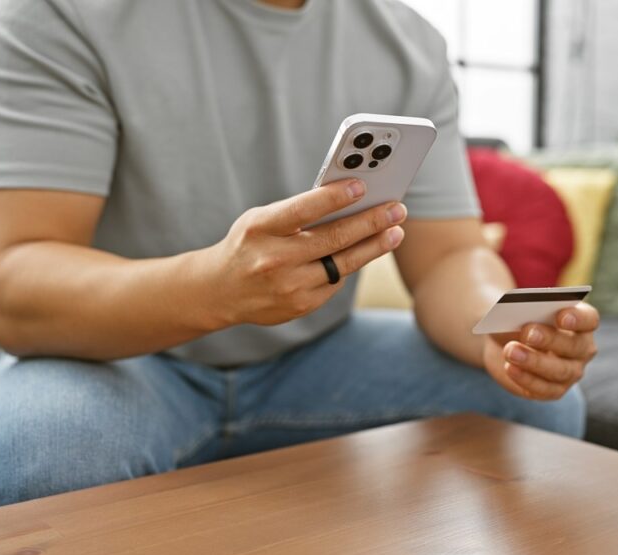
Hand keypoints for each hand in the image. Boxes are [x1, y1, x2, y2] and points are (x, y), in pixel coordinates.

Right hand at [206, 179, 406, 326]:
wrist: (220, 291)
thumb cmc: (249, 244)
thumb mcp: (261, 221)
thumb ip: (297, 213)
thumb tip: (348, 203)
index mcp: (260, 229)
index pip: (303, 210)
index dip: (335, 198)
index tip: (362, 186)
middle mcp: (274, 259)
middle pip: (333, 239)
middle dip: (371, 222)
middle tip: (397, 210)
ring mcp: (288, 287)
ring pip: (342, 264)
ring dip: (374, 247)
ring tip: (395, 232)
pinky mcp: (300, 306)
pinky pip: (334, 282)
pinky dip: (349, 265)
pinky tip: (364, 252)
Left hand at [482, 303, 598, 400]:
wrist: (503, 342)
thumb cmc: (518, 317)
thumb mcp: (517, 308)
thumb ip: (524, 307)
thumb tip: (520, 309)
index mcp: (580, 320)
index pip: (589, 319)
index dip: (578, 318)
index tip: (560, 316)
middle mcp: (582, 347)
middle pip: (575, 346)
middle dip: (551, 339)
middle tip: (528, 333)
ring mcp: (571, 371)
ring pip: (561, 371)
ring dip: (535, 361)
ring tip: (511, 351)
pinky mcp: (553, 390)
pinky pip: (544, 389)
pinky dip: (526, 379)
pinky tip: (510, 368)